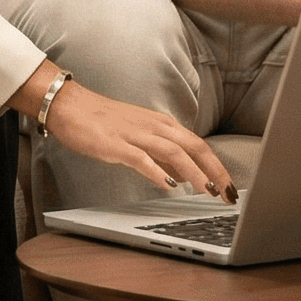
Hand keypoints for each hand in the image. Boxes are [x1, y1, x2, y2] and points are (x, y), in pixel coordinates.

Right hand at [22, 73, 235, 199]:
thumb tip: (186, 176)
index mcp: (162, 124)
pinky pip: (142, 159)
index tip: (230, 187)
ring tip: (207, 192)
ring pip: (174, 152)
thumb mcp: (140, 136)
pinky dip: (158, 172)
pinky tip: (168, 186)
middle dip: (215, 171)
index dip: (218, 166)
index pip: (199, 145)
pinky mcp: (116, 144)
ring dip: (194, 173)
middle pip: (194, 147)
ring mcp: (135, 134)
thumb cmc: (104, 122)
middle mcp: (154, 127)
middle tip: (229, 194)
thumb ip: (163, 155)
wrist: (70, 105)